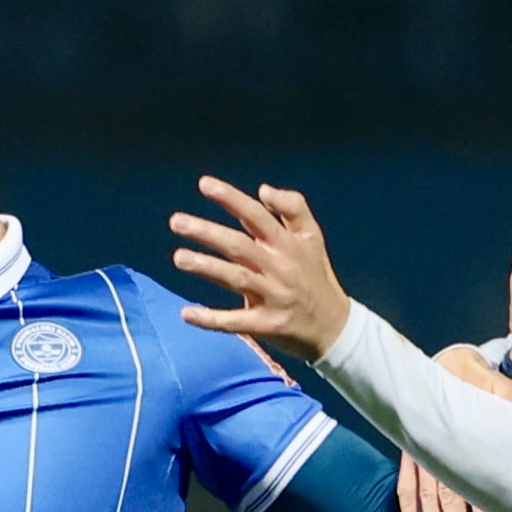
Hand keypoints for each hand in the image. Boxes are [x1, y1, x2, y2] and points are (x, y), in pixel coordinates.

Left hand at [168, 177, 351, 359]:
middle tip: (176, 222)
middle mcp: (279, 267)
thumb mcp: (313, 237)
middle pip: (239, 245)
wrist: (335, 326)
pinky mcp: (267, 325)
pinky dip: (211, 319)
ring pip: (235, 278)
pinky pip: (235, 321)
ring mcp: (273, 296)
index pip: (256, 215)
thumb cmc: (315, 276)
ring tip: (179, 257)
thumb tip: (263, 191)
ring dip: (206, 267)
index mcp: (288, 244)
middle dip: (207, 232)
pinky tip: (187, 314)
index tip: (204, 184)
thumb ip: (293, 207)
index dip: (231, 199)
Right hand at [395, 344, 511, 511]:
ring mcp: (421, 454)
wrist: (447, 365)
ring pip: (425, 498)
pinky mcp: (410, 454)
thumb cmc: (479, 381)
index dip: (477, 508)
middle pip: (443, 497)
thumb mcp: (503, 390)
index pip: (469, 479)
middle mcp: (439, 449)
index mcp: (462, 435)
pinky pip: (406, 487)